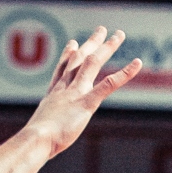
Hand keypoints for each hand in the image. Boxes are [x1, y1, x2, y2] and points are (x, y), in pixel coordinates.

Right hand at [24, 27, 140, 155]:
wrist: (37, 139)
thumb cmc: (36, 142)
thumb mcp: (38, 133)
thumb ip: (42, 130)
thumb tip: (34, 140)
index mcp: (53, 95)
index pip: (62, 70)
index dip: (68, 55)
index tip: (73, 42)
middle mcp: (65, 88)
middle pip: (79, 59)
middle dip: (91, 43)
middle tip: (101, 30)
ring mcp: (76, 93)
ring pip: (93, 63)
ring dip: (107, 48)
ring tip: (119, 35)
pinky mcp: (88, 102)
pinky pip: (109, 84)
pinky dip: (125, 73)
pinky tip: (137, 63)